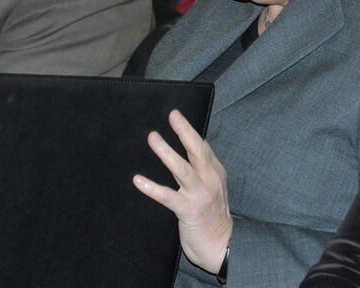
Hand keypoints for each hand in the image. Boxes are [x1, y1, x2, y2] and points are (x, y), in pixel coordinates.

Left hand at [133, 110, 232, 274]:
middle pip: (197, 150)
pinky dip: (152, 187)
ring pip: (182, 168)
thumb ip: (202, 172)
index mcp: (216, 173)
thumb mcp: (213, 189)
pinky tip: (138, 180)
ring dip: (166, 152)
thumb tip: (184, 155)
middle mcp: (210, 180)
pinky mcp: (189, 210)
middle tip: (172, 115)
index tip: (175, 115)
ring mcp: (200, 195)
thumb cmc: (212, 217)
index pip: (203, 147)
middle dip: (184, 131)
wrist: (222, 245)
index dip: (189, 130)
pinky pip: (168, 196)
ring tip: (153, 137)